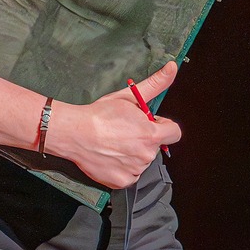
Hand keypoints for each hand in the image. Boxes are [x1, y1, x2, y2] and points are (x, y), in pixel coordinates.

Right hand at [46, 61, 183, 188]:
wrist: (74, 133)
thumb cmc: (100, 115)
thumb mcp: (129, 96)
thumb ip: (155, 84)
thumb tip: (172, 67)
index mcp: (151, 135)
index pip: (174, 133)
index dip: (163, 125)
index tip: (150, 123)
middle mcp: (146, 155)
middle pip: (155, 146)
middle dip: (145, 138)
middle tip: (125, 131)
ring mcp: (134, 170)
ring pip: (142, 160)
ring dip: (134, 153)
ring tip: (115, 142)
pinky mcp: (122, 181)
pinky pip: (130, 174)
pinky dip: (123, 167)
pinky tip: (111, 155)